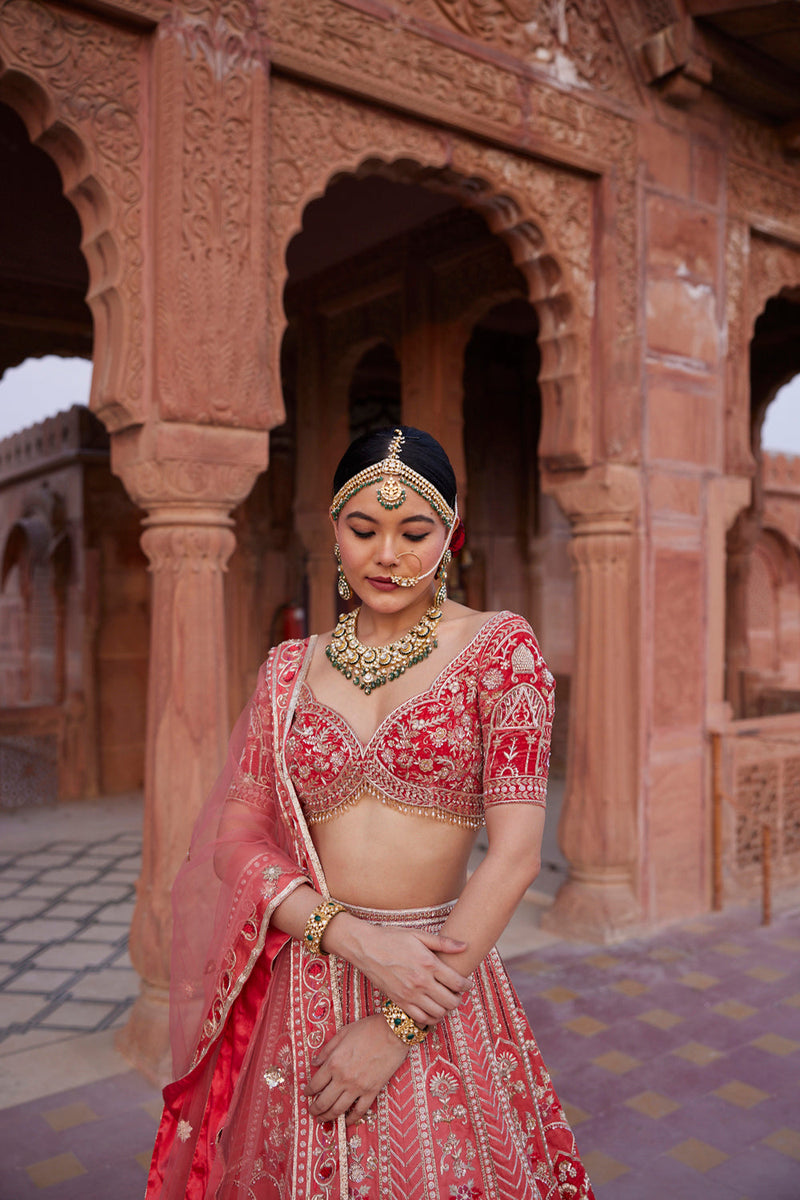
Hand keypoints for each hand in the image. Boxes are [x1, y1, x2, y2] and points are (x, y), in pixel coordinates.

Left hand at [305, 1015, 408, 1124]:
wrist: (393, 1031)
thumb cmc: (368, 1028)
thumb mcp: (343, 1033)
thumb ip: (327, 1049)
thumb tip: (314, 1062)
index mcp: (334, 1062)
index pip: (315, 1083)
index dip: (308, 1091)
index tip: (306, 1093)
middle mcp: (343, 1078)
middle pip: (324, 1101)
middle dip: (315, 1109)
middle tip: (311, 1112)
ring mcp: (358, 1087)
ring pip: (338, 1109)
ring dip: (328, 1117)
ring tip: (323, 1120)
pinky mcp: (372, 1091)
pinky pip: (360, 1111)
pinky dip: (351, 1119)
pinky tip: (346, 1122)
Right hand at [348, 923, 471, 1026]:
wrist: (366, 948)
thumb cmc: (392, 938)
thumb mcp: (419, 935)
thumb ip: (444, 943)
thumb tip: (465, 946)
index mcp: (428, 963)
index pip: (457, 982)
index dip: (466, 985)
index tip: (467, 984)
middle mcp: (421, 982)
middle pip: (450, 1001)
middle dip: (458, 998)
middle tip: (457, 993)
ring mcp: (409, 994)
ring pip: (438, 1012)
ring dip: (446, 1009)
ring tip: (445, 1001)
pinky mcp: (399, 1002)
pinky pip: (421, 1019)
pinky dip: (431, 1018)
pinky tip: (432, 1009)